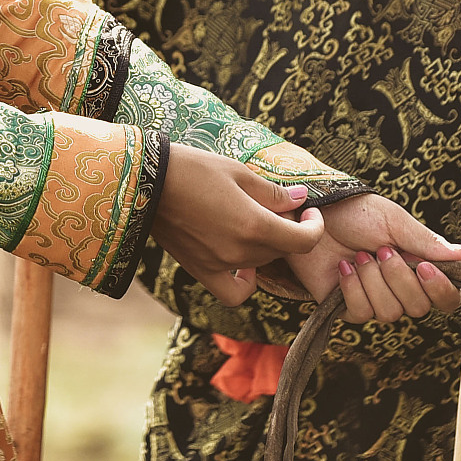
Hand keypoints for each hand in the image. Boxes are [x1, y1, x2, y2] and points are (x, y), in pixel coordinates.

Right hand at [150, 149, 324, 308]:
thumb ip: (273, 192)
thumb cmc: (193, 169)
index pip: (303, 241)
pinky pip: (234, 291)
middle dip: (287, 229)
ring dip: (266, 246)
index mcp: (254, 225)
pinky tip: (243, 262)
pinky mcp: (201, 270)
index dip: (314, 227)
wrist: (146, 182)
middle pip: (281, 250)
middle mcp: (241, 251)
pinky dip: (245, 281)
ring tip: (253, 221)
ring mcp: (220, 265)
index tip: (309, 212)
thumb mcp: (238, 172)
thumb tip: (300, 200)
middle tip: (276, 206)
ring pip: (260, 264)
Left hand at [273, 193, 460, 322]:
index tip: (425, 268)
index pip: (445, 297)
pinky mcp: (347, 307)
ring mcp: (374, 300)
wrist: (314, 213)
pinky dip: (353, 288)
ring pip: (390, 313)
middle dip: (399, 278)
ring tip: (359, 255)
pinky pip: (361, 313)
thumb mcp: (394, 221)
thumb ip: (426, 242)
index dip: (441, 290)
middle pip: (418, 308)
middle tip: (381, 250)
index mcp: (418, 267)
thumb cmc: (356, 213)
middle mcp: (400, 289)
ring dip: (373, 281)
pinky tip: (344, 267)